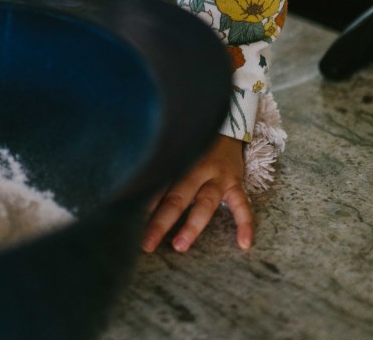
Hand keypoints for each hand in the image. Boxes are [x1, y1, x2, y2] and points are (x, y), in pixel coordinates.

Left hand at [141, 134, 252, 253]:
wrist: (224, 125)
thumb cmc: (191, 145)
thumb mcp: (174, 151)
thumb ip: (158, 171)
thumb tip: (131, 195)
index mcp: (176, 160)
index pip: (156, 185)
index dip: (141, 205)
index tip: (127, 224)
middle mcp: (196, 168)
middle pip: (177, 196)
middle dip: (161, 221)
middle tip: (146, 244)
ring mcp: (218, 175)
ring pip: (205, 202)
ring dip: (192, 225)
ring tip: (180, 246)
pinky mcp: (236, 182)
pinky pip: (242, 204)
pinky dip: (245, 223)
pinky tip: (244, 244)